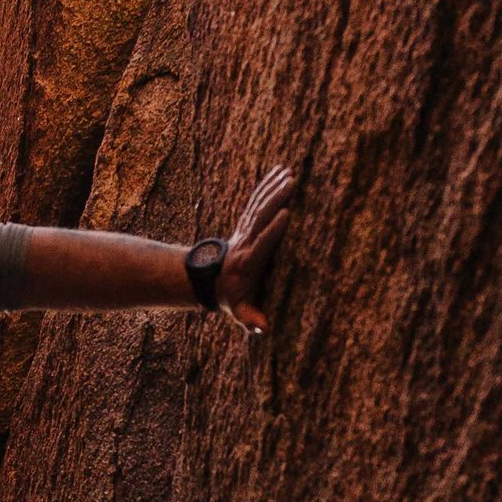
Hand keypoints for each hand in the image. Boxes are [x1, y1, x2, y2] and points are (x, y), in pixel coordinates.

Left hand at [218, 162, 293, 333]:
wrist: (210, 281)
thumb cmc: (231, 298)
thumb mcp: (239, 311)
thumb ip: (250, 319)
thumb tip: (263, 329)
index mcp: (246, 263)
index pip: (261, 245)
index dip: (272, 231)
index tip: (286, 215)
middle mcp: (245, 243)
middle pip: (259, 219)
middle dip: (274, 201)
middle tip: (291, 184)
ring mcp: (244, 231)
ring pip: (257, 206)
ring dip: (272, 189)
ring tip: (289, 174)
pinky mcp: (246, 223)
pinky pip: (255, 201)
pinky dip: (266, 186)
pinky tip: (279, 171)